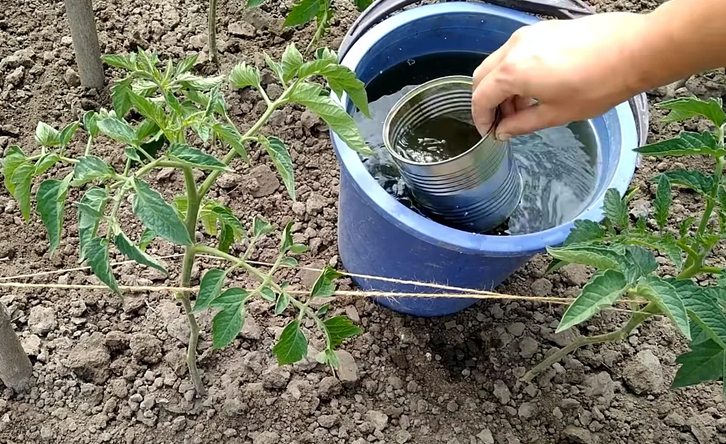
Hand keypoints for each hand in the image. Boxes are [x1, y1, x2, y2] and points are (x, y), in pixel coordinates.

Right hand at [471, 13, 647, 138]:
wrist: (635, 50)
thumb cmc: (598, 84)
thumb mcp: (556, 113)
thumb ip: (522, 124)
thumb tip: (503, 131)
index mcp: (512, 72)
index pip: (481, 97)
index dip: (481, 119)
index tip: (489, 132)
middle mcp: (514, 49)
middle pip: (483, 76)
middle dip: (487, 101)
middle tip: (502, 122)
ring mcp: (529, 35)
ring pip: (499, 63)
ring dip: (502, 86)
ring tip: (522, 107)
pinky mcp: (544, 30)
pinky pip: (516, 52)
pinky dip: (515, 71)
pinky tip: (535, 87)